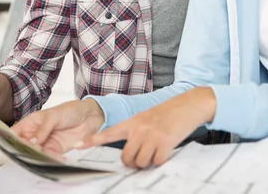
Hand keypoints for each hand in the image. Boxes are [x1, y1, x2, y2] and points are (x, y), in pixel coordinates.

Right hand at [12, 98, 104, 153]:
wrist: (89, 115)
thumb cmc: (70, 110)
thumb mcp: (54, 115)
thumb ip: (43, 128)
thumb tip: (32, 142)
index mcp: (31, 123)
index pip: (15, 133)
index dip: (11, 140)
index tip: (14, 146)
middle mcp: (35, 134)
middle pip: (24, 146)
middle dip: (26, 150)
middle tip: (34, 150)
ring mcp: (45, 143)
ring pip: (36, 154)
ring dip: (39, 156)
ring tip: (45, 154)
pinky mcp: (55, 150)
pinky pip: (49, 157)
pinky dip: (51, 159)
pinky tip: (55, 157)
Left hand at [79, 87, 216, 167]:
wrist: (189, 104)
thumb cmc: (168, 113)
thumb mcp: (148, 117)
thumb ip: (136, 131)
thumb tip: (131, 153)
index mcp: (133, 121)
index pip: (109, 133)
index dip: (93, 140)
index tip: (78, 145)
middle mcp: (139, 128)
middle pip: (125, 157)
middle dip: (133, 163)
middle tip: (142, 158)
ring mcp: (152, 134)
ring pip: (140, 162)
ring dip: (148, 163)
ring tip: (156, 152)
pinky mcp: (165, 141)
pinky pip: (156, 162)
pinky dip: (161, 161)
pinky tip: (166, 150)